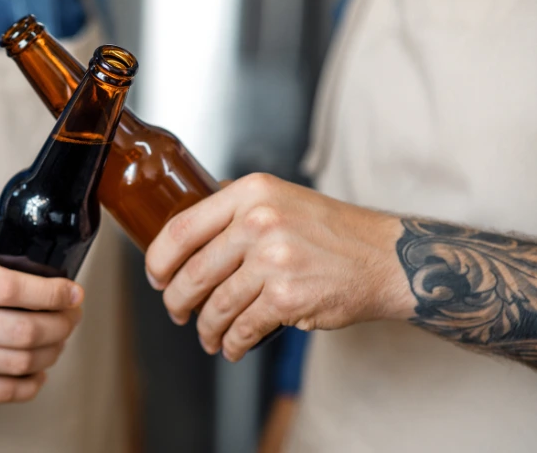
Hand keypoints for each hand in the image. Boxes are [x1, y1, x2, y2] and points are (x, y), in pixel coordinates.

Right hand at [0, 219, 83, 403]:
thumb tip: (31, 225)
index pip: (11, 289)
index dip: (52, 293)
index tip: (73, 292)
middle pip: (23, 331)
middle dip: (62, 324)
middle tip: (72, 316)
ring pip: (20, 363)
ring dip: (53, 351)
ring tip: (58, 339)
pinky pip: (5, 392)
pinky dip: (32, 382)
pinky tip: (37, 368)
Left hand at [145, 173, 413, 360]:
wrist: (385, 257)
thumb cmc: (331, 230)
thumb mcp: (280, 198)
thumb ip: (236, 207)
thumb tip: (189, 228)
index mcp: (250, 194)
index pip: (181, 228)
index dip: (158, 259)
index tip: (156, 275)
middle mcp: (258, 223)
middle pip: (192, 273)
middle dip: (177, 301)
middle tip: (177, 311)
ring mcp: (273, 262)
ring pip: (215, 306)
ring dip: (206, 329)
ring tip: (207, 336)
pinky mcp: (287, 298)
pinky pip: (243, 328)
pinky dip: (232, 343)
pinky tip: (231, 346)